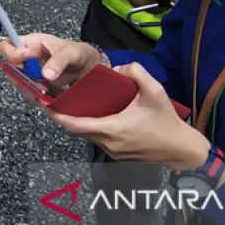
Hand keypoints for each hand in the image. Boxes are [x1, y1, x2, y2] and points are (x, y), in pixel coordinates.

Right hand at [0, 33, 103, 90]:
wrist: (87, 66)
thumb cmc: (77, 52)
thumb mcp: (71, 53)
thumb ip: (58, 61)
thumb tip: (46, 74)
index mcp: (31, 43)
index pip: (7, 46)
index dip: (11, 53)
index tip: (26, 58)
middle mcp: (26, 58)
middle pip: (10, 69)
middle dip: (22, 78)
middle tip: (39, 82)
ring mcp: (30, 73)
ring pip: (19, 83)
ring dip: (31, 89)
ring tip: (47, 90)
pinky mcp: (37, 85)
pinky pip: (30, 92)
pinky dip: (38, 97)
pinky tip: (50, 95)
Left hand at [45, 62, 210, 170]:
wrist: (181, 148)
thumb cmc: (166, 120)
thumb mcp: (154, 91)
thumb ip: (136, 72)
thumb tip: (118, 68)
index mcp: (113, 128)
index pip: (75, 124)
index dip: (57, 115)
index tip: (44, 104)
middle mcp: (108, 143)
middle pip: (77, 131)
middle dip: (62, 117)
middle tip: (51, 101)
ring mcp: (113, 152)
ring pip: (87, 136)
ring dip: (76, 123)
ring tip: (68, 106)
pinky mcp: (118, 156)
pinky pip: (97, 140)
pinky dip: (90, 128)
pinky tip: (91, 115)